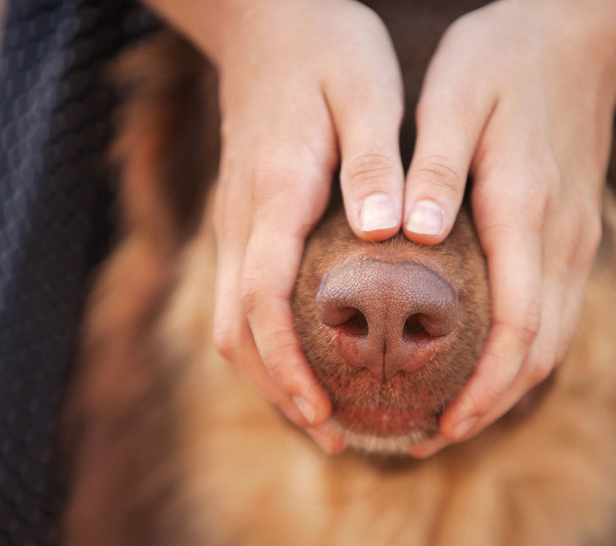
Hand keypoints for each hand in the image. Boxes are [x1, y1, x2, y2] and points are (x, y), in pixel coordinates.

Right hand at [210, 0, 404, 452]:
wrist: (266, 18)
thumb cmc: (324, 47)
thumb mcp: (364, 88)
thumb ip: (373, 158)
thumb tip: (383, 231)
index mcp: (274, 193)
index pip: (261, 300)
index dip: (287, 366)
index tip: (323, 412)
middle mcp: (242, 218)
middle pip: (234, 329)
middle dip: (277, 390)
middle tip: (334, 433)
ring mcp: (235, 220)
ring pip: (231, 319)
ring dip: (270, 374)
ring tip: (325, 414)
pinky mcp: (245, 218)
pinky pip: (243, 297)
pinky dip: (270, 342)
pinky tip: (312, 357)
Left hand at [405, 0, 615, 456]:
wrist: (581, 35)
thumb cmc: (506, 59)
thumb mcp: (457, 94)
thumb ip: (434, 165)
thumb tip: (410, 234)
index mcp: (526, 211)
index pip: (518, 329)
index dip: (484, 389)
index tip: (442, 425)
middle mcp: (563, 240)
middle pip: (541, 354)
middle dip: (492, 405)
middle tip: (434, 435)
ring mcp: (577, 238)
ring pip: (554, 338)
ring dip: (510, 386)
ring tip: (455, 412)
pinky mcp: (576, 231)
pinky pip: (556, 311)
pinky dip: (523, 351)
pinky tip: (485, 357)